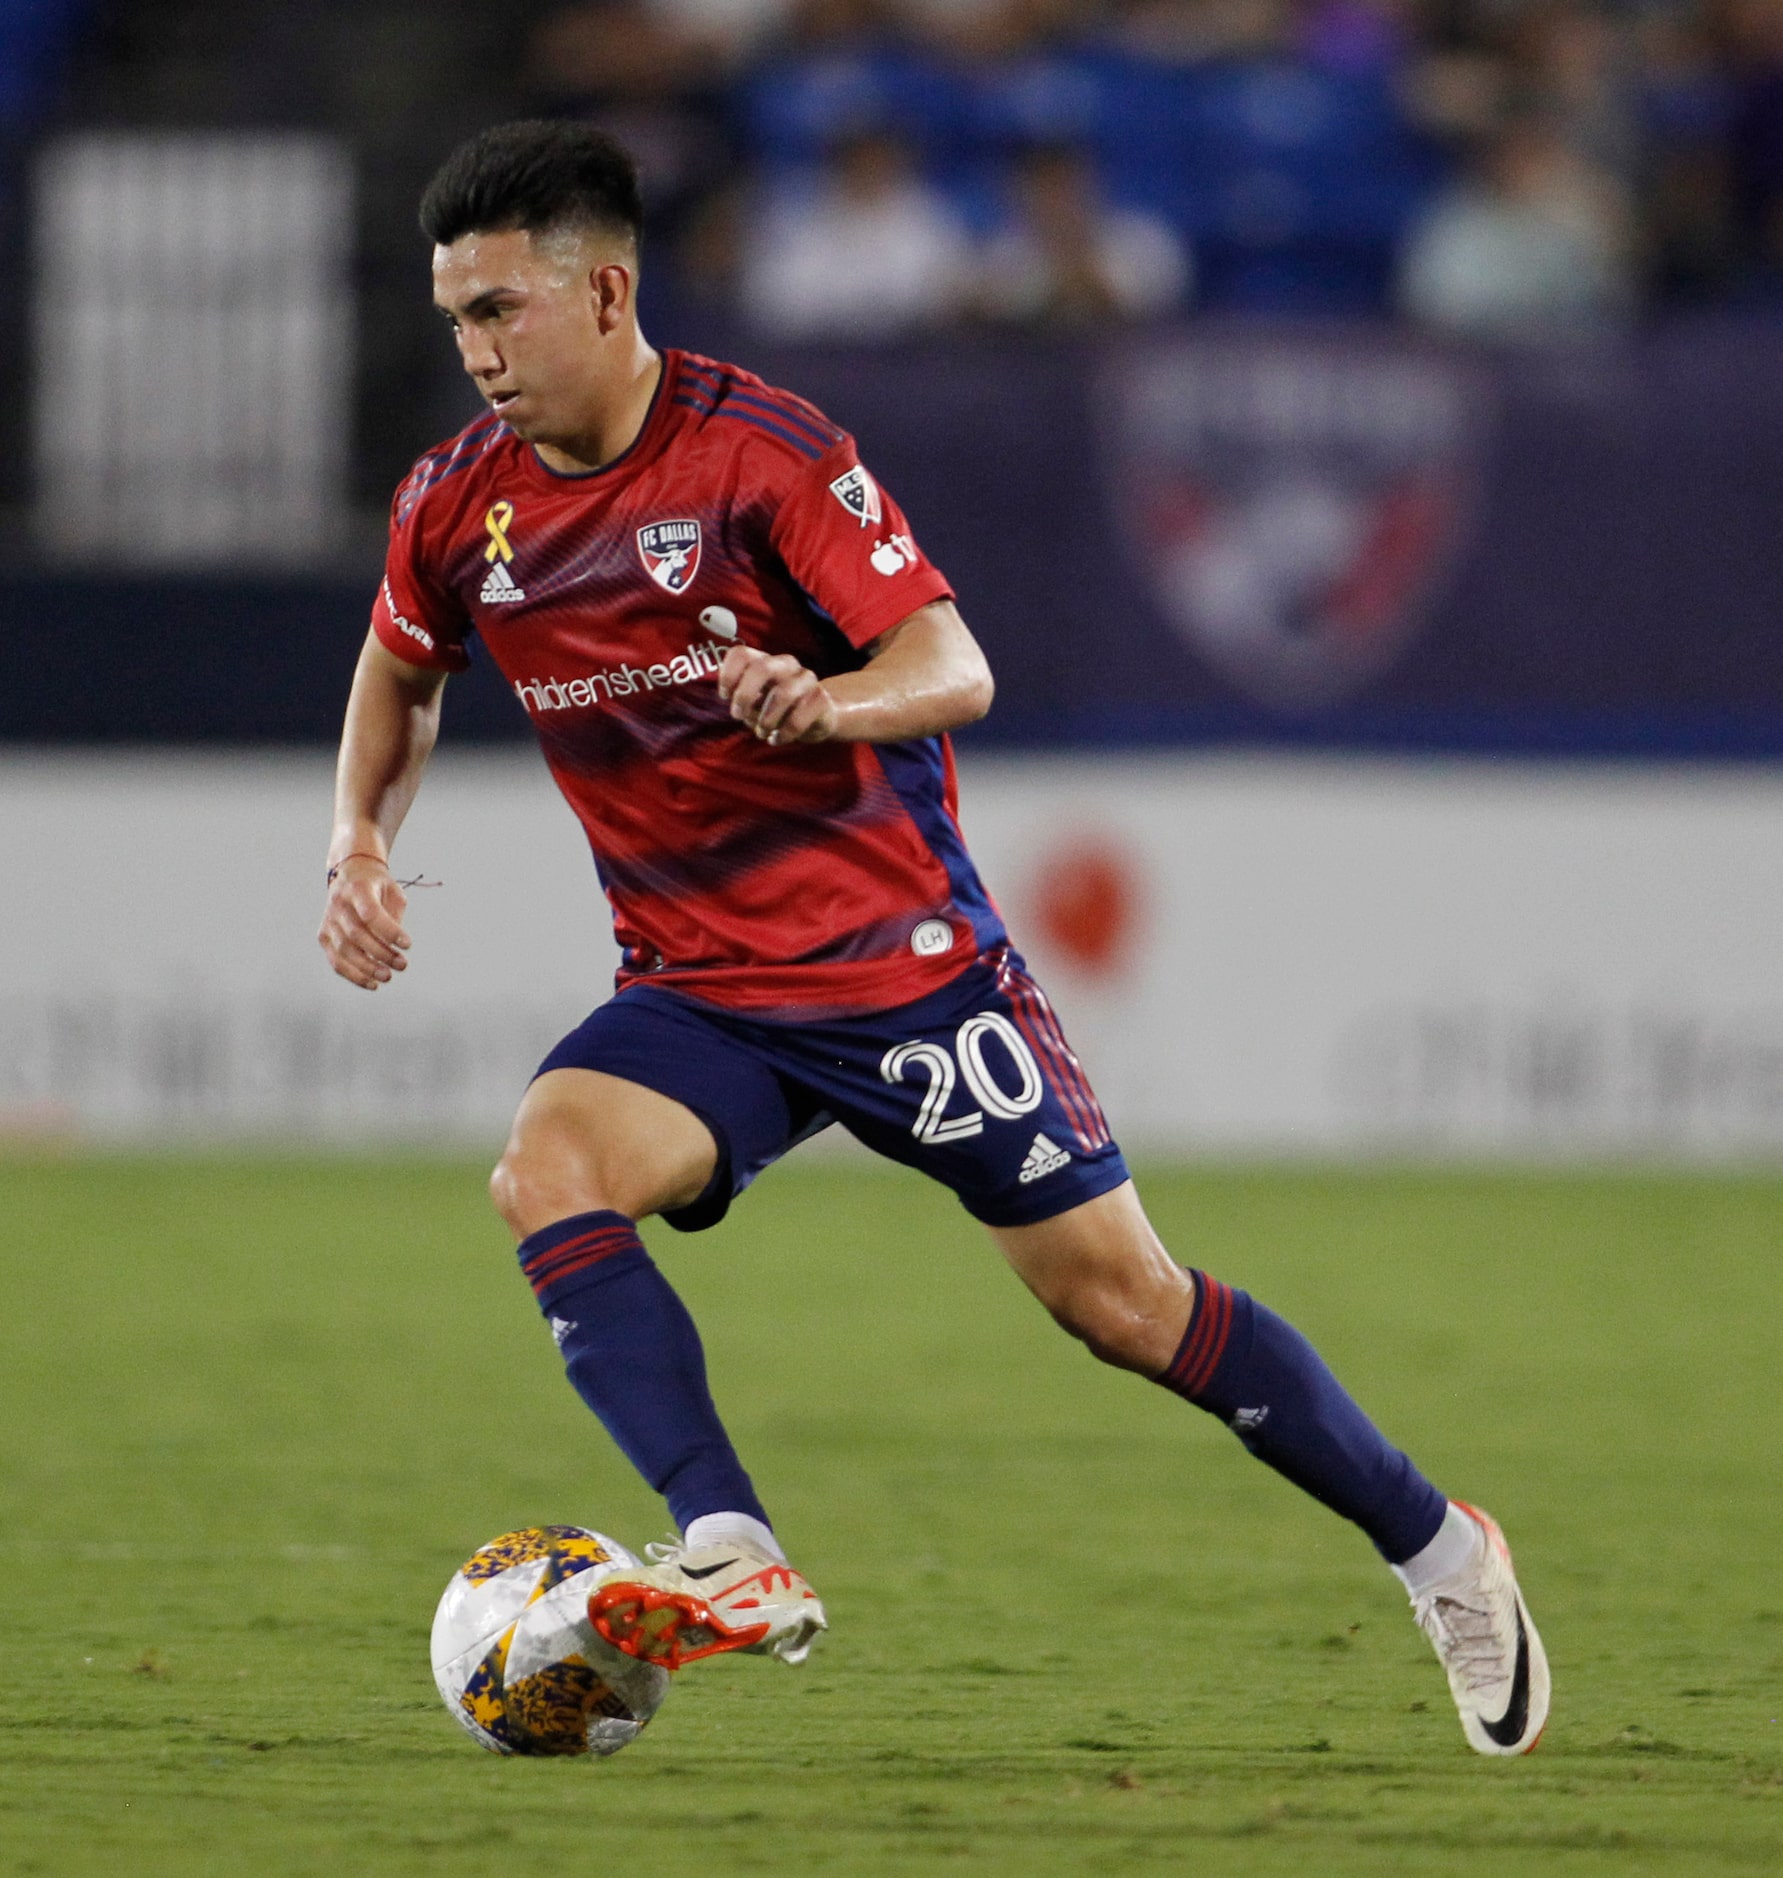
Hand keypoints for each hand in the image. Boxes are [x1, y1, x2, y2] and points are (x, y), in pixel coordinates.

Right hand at [318, 855, 410, 988]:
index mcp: (358, 889)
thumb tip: (395, 946)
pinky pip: (336, 961)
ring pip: (344, 951)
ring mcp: (328, 921)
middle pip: (357, 934)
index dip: (389, 931)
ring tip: (388, 977)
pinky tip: (372, 984)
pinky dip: (354, 975)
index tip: (408, 944)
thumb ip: (395, 916)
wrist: (351, 875)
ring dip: (368, 968)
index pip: (371, 913)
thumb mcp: (393, 892)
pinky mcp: (324, 936)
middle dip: (381, 953)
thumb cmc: (378, 887)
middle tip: (402, 964)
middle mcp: (338, 904)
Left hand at [718, 646, 837, 745]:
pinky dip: (784, 733)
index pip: (741, 654)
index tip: (725, 696)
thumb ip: (743, 700)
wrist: (820, 717)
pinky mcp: (821, 699)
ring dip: (766, 719)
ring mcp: (806, 679)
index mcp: (765, 661)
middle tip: (738, 716)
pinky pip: (799, 718)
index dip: (728, 674)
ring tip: (761, 733)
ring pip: (783, 693)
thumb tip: (738, 707)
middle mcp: (786, 664)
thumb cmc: (778, 710)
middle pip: (762, 667)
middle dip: (745, 694)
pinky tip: (777, 739)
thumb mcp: (756, 704)